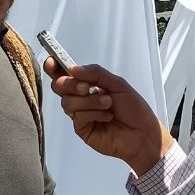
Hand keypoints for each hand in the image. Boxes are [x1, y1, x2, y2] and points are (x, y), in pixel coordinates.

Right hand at [44, 59, 172, 173]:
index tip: (51, 61)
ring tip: (108, 104)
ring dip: (89, 101)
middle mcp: (81, 99)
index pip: (65, 74)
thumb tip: (73, 69)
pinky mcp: (82, 129)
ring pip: (68, 102)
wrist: (143, 133)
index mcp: (88, 85)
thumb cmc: (134, 109)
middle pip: (59, 86)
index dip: (54, 67)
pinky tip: (107, 117)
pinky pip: (77, 117)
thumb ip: (96, 73)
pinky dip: (93, 113)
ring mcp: (80, 114)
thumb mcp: (117, 84)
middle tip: (87, 87)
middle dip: (70, 84)